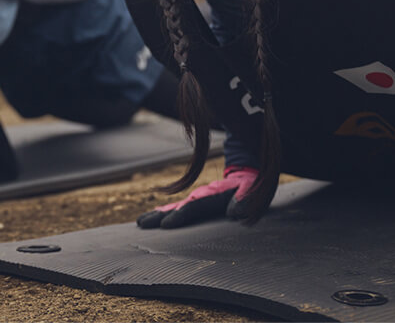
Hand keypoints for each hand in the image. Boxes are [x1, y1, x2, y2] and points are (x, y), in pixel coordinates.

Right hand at [137, 166, 257, 228]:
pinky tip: (152, 218)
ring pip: (174, 206)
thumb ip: (245, 199)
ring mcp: (196, 197)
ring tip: (141, 223)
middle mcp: (201, 195)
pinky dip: (163, 211)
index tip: (166, 224)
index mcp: (214, 194)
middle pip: (178, 206)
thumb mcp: (253, 189)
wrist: (245, 170)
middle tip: (143, 224)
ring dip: (158, 214)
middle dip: (161, 215)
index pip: (195, 206)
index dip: (181, 215)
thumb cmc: (251, 184)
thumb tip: (235, 213)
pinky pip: (177, 206)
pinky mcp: (195, 201)